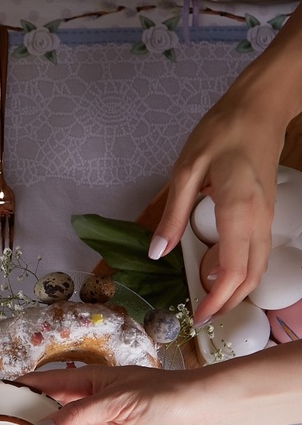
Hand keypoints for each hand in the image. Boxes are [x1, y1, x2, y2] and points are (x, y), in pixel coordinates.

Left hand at [151, 94, 282, 324]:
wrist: (261, 106)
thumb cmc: (223, 131)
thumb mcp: (187, 169)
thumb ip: (172, 214)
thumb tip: (157, 252)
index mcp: (238, 212)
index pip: (233, 271)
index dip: (217, 300)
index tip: (198, 316)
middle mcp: (258, 221)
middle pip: (250, 278)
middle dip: (227, 304)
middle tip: (201, 317)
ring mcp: (266, 218)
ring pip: (258, 268)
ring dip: (237, 291)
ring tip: (209, 301)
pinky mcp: (266, 214)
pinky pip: (258, 254)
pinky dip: (242, 272)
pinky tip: (220, 273)